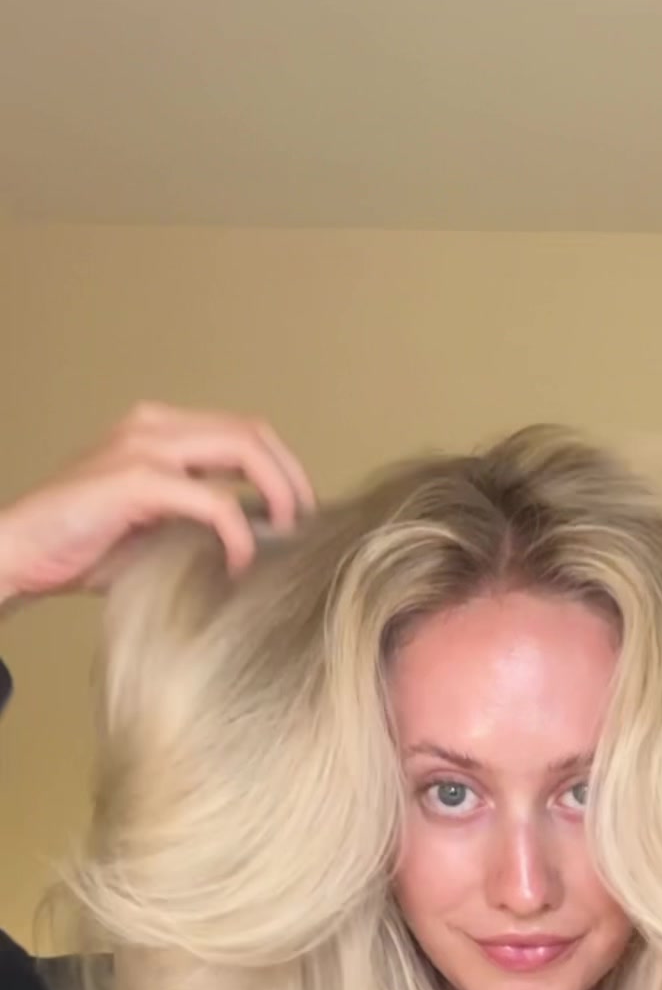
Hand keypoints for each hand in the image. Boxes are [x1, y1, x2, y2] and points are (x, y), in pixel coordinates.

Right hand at [0, 401, 314, 603]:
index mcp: (159, 431)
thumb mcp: (155, 526)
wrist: (19, 553)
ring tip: (285, 537)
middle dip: (293, 478)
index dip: (283, 468)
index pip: (243, 431)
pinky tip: (239, 563)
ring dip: (279, 495)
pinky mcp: (136, 481)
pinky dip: (239, 534)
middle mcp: (154, 426)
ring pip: (243, 450)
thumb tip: (262, 538)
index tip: (300, 513)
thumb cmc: (82, 548)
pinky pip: (214, 501)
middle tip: (306, 526)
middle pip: (254, 432)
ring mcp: (145, 448)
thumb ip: (201, 519)